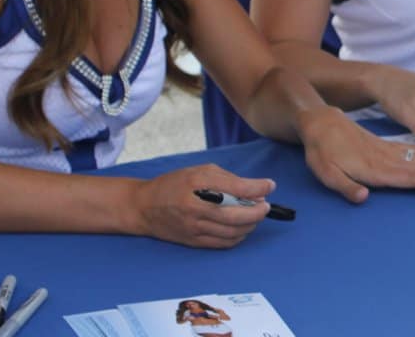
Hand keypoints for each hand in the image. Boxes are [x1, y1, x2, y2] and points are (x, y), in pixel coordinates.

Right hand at [128, 163, 274, 248]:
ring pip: (234, 231)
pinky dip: (239, 236)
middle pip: (238, 215)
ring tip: (255, 215)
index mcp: (197, 184)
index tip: (270, 185)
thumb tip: (256, 189)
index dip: (259, 187)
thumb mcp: (200, 171)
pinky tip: (242, 227)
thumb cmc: (175, 184)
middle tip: (265, 205)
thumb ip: (228, 179)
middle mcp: (196, 208)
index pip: (237, 188)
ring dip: (251, 224)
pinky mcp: (193, 242)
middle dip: (258, 211)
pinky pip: (224, 243)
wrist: (144, 207)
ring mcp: (194, 228)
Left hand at [296, 104, 414, 202]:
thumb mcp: (326, 172)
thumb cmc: (322, 152)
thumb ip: (346, 186)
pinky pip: (413, 149)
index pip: (410, 178)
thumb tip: (363, 198)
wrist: (321, 123)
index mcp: (376, 169)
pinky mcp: (387, 146)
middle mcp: (388, 160)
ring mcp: (390, 152)